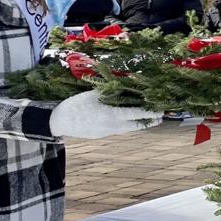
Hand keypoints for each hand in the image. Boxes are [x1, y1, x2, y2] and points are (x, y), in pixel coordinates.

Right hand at [48, 91, 163, 138]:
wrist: (60, 122)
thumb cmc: (77, 105)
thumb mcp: (94, 95)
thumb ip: (111, 92)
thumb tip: (126, 84)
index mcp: (111, 115)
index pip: (136, 114)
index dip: (149, 113)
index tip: (159, 111)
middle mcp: (113, 126)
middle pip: (136, 125)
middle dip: (149, 121)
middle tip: (160, 117)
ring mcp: (108, 132)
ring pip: (128, 129)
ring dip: (139, 124)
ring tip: (149, 120)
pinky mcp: (103, 135)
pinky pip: (118, 130)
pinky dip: (127, 125)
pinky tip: (129, 121)